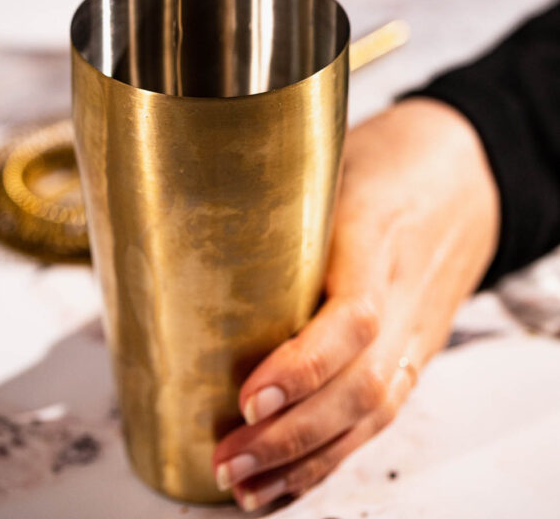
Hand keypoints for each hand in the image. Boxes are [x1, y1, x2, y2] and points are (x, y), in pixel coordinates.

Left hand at [213, 98, 499, 511]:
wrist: (465, 172)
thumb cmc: (388, 158)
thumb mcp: (333, 159)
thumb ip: (276, 195)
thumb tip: (178, 217)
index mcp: (377, 235)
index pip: (352, 317)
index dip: (301, 366)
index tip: (248, 397)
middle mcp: (404, 293)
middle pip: (361, 385)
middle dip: (291, 435)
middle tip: (226, 456)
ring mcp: (417, 329)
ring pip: (374, 413)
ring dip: (307, 460)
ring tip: (244, 485)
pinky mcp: (417, 350)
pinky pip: (383, 414)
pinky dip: (333, 455)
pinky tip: (288, 482)